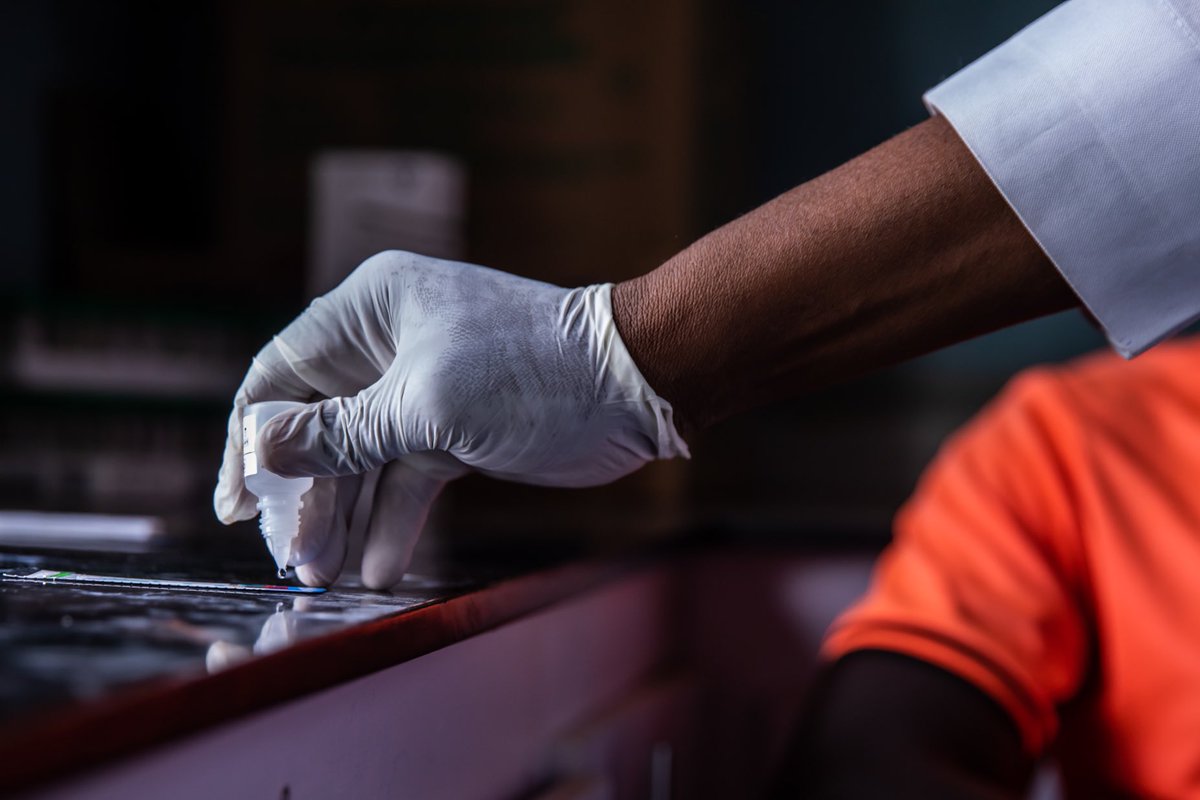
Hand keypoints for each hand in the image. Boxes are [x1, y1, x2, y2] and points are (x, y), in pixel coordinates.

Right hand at [214, 251, 687, 588]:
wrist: (633, 385)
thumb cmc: (529, 372)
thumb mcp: (426, 404)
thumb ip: (342, 434)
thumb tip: (261, 450)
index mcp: (370, 312)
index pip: (281, 375)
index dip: (250, 439)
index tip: (235, 505)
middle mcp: (387, 345)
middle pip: (318, 426)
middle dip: (304, 495)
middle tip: (291, 561)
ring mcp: (421, 389)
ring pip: (363, 459)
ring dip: (346, 516)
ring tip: (325, 576)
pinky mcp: (454, 430)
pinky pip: (408, 476)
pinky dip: (396, 517)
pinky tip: (380, 565)